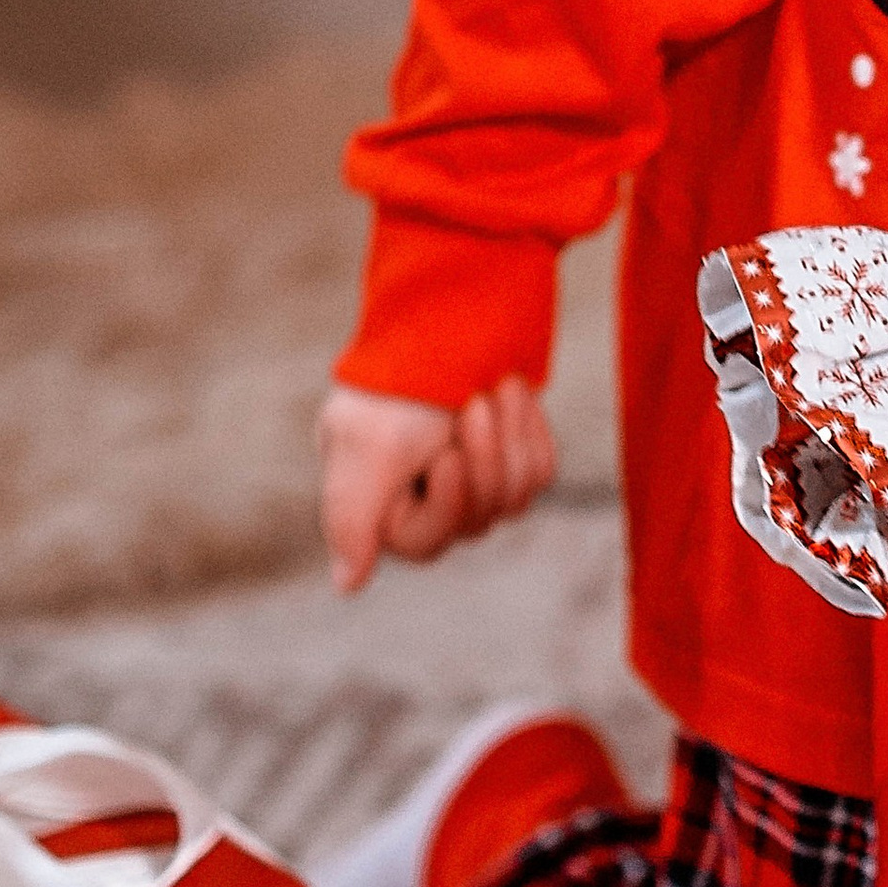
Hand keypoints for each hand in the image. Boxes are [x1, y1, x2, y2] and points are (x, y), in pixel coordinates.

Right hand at [318, 376, 557, 593]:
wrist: (456, 301)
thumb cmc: (399, 376)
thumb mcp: (366, 445)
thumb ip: (349, 517)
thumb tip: (347, 585)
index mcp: (377, 498)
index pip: (427, 543)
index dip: (450, 502)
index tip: (449, 454)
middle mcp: (424, 492)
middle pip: (479, 519)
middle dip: (485, 455)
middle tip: (475, 400)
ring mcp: (474, 474)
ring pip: (516, 496)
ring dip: (510, 432)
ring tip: (494, 386)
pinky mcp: (512, 450)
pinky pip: (541, 470)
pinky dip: (530, 427)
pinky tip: (514, 391)